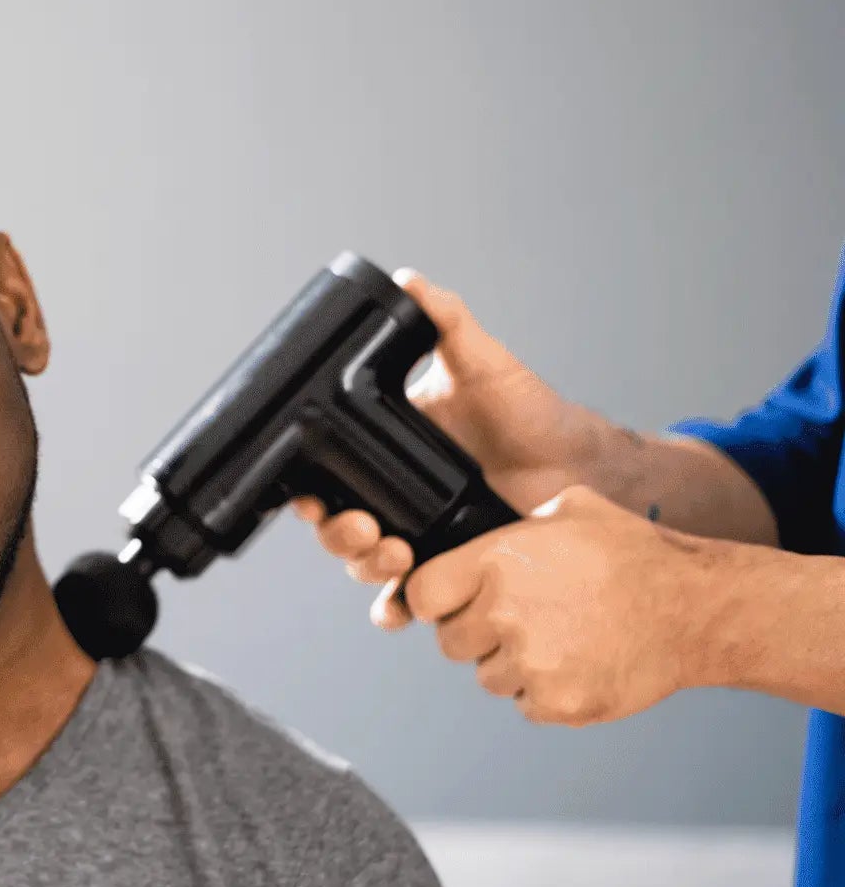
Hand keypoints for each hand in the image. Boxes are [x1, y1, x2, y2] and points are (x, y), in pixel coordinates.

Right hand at [290, 268, 607, 627]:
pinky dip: (396, 606)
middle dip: (338, 534)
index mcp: (386, 446)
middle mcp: (394, 493)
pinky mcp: (449, 565)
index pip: (328, 472)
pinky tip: (402, 606)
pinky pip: (409, 594)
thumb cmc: (530, 412)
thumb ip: (445, 320)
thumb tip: (408, 280)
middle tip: (363, 527)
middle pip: (336, 525)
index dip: (306, 490)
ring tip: (393, 556)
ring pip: (365, 561)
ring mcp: (418, 531)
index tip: (309, 497)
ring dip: (365, 565)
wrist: (579, 467)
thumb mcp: (483, 362)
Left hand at [400, 485, 713, 725]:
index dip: (435, 601)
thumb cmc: (636, 555)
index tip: (453, 603)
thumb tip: (481, 527)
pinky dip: (547, 692)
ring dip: (514, 665)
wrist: (696, 608)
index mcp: (495, 561)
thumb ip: (515, 523)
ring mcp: (530, 663)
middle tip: (524, 620)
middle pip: (451, 643)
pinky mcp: (557, 702)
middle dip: (478, 635)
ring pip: (488, 677)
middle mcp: (503, 614)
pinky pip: (526, 704)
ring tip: (563, 638)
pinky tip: (581, 662)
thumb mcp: (572, 509)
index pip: (420, 596)